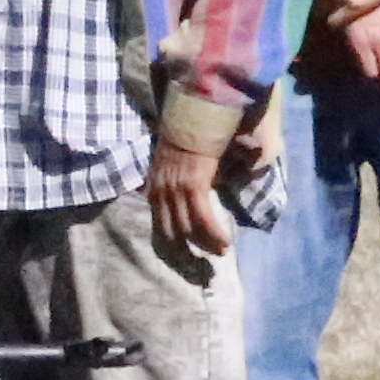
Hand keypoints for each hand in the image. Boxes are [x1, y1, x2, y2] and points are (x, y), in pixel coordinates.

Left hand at [143, 117, 231, 276]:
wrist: (191, 116)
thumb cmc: (186, 140)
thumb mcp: (169, 164)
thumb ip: (173, 184)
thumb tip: (186, 202)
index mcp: (154, 190)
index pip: (160, 228)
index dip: (174, 246)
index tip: (188, 258)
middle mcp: (161, 192)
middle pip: (173, 234)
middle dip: (190, 253)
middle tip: (206, 263)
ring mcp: (176, 190)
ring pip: (190, 229)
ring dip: (207, 244)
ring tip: (222, 251)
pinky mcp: (193, 186)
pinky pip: (203, 218)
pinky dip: (214, 233)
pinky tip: (225, 241)